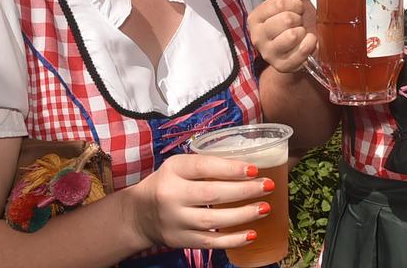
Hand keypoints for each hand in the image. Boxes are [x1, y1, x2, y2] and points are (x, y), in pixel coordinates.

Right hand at [125, 153, 273, 250]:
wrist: (139, 214)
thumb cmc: (169, 183)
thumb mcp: (180, 166)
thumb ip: (207, 165)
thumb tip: (250, 164)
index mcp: (174, 169)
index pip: (203, 166)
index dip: (230, 168)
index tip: (254, 169)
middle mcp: (171, 195)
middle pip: (211, 193)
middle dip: (244, 191)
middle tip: (268, 186)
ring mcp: (174, 220)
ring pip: (212, 220)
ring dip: (242, 215)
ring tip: (264, 208)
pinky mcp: (179, 240)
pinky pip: (209, 242)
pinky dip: (232, 240)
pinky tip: (251, 234)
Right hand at [249, 0, 317, 72]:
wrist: (299, 49)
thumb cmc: (295, 22)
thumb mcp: (292, 0)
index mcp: (256, 17)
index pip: (279, 3)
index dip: (295, 4)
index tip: (297, 8)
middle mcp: (257, 36)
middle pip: (286, 19)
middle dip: (299, 18)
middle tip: (299, 23)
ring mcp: (268, 53)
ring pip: (293, 35)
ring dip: (304, 32)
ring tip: (301, 33)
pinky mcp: (281, 66)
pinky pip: (302, 51)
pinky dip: (311, 44)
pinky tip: (308, 42)